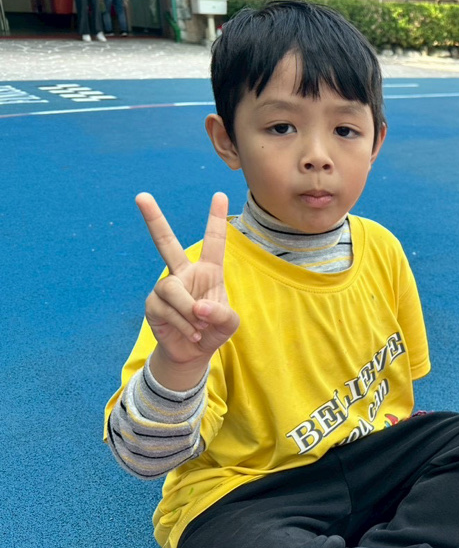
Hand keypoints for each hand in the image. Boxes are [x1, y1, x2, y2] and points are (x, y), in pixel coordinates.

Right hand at [136, 193, 239, 373]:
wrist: (192, 353)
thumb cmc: (213, 330)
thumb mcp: (229, 323)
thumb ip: (222, 314)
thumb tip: (198, 307)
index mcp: (207, 271)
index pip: (213, 241)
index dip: (216, 219)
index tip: (219, 194)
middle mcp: (183, 273)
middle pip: (166, 243)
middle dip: (154, 219)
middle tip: (141, 195)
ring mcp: (166, 287)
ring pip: (173, 290)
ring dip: (190, 312)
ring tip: (201, 328)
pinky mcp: (153, 304)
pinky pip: (168, 310)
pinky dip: (185, 325)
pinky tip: (193, 334)